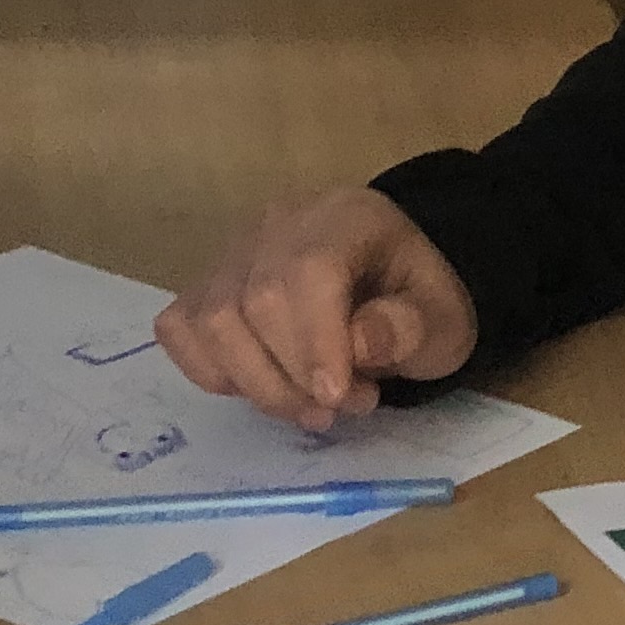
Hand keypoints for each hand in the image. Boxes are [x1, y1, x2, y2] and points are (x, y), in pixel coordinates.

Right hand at [155, 188, 478, 430]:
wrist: (392, 288)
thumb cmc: (417, 305)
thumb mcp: (444, 320)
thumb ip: (411, 329)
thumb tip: (360, 343)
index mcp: (347, 217)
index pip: (308, 271)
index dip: (315, 342)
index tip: (338, 398)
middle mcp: (278, 223)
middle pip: (253, 301)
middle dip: (293, 376)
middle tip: (345, 407)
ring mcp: (233, 251)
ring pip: (210, 320)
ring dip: (256, 383)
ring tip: (309, 407)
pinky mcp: (205, 284)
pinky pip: (180, 330)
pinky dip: (213, 372)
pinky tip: (261, 384)